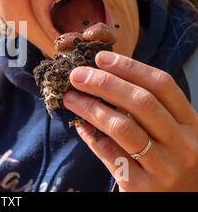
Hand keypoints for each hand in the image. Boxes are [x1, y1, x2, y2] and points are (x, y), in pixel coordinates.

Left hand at [63, 51, 197, 191]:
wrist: (181, 204)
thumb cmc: (171, 163)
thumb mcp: (173, 135)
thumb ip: (148, 111)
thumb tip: (104, 78)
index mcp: (192, 124)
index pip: (162, 85)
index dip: (129, 67)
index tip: (100, 58)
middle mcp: (184, 144)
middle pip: (141, 102)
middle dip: (104, 83)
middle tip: (77, 75)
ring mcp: (165, 168)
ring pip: (122, 127)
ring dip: (90, 107)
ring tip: (70, 97)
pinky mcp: (142, 188)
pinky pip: (109, 154)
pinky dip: (91, 136)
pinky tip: (80, 126)